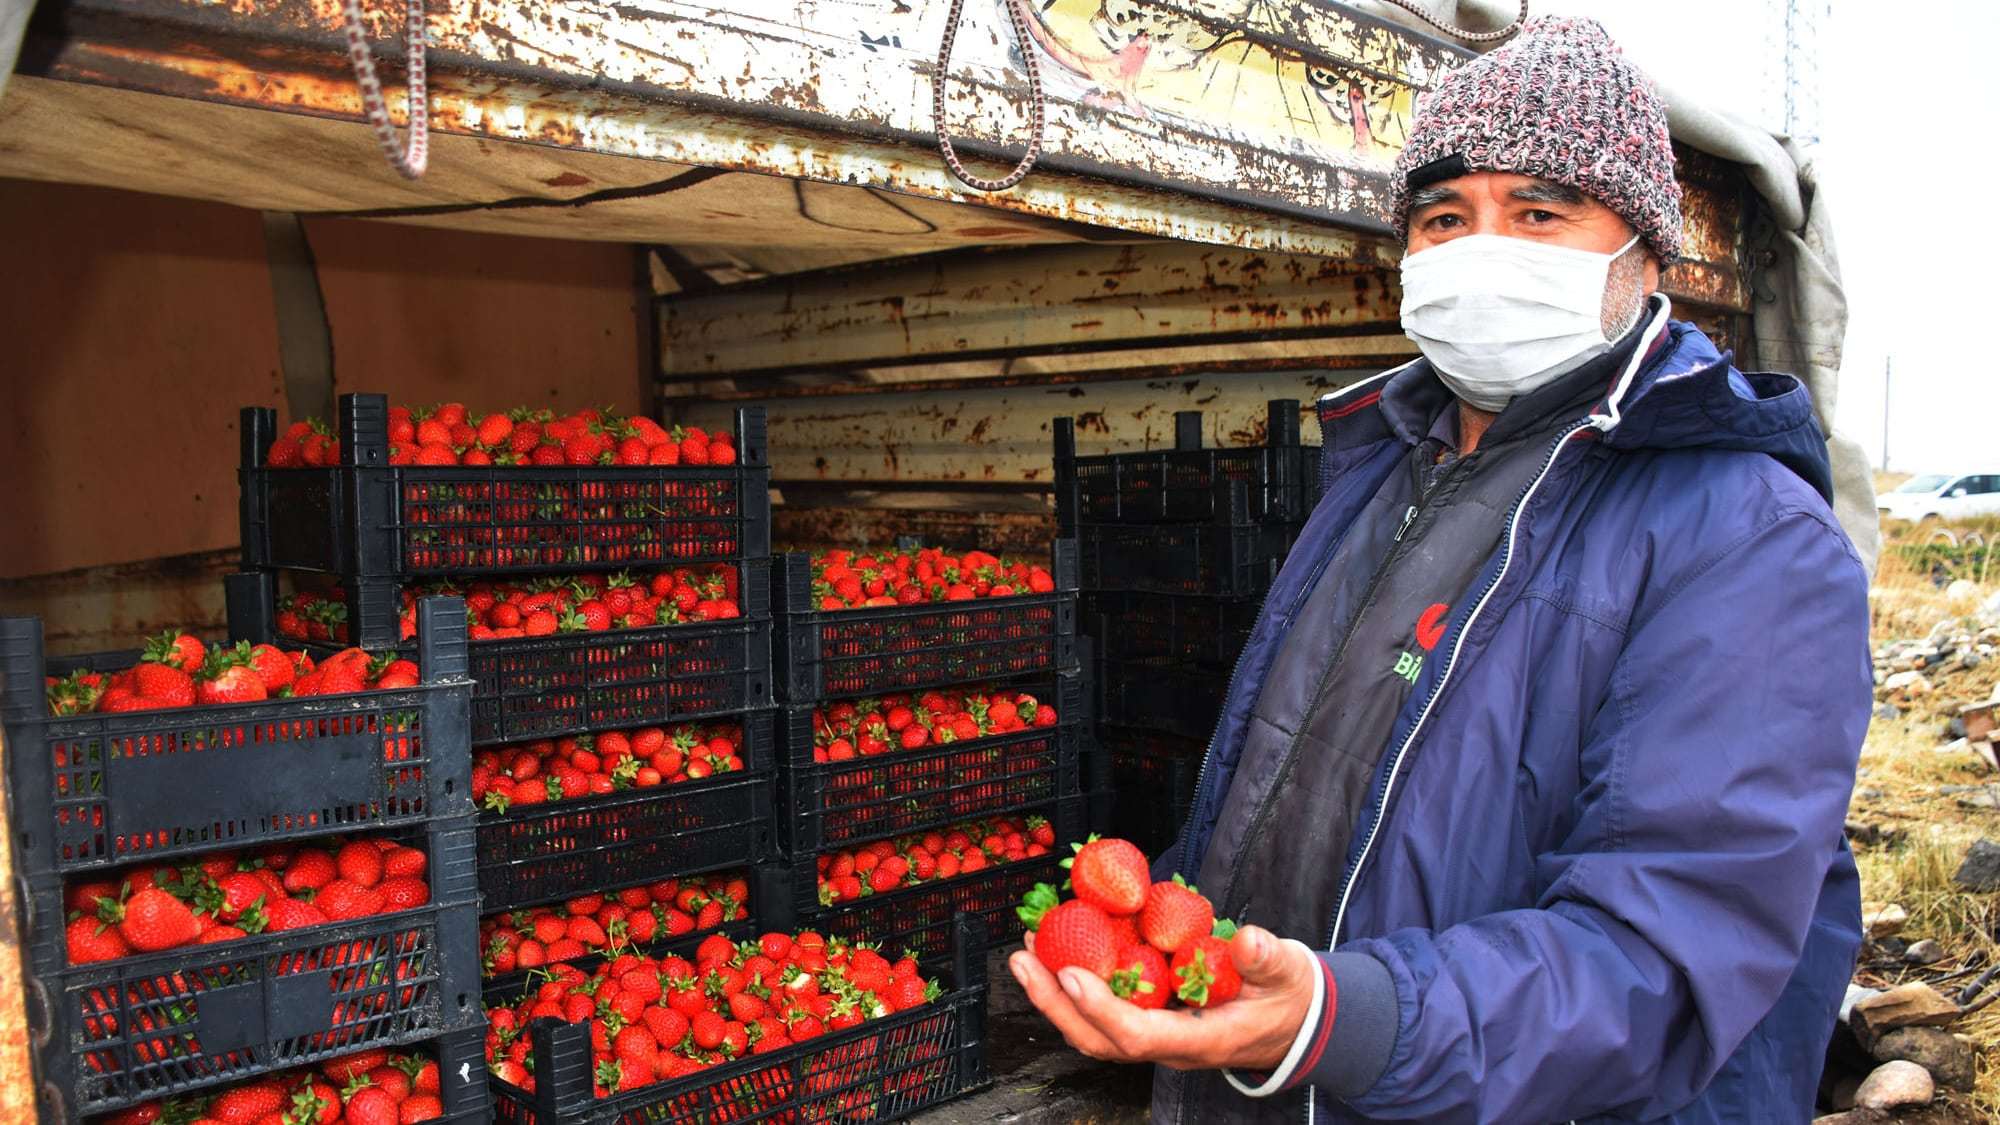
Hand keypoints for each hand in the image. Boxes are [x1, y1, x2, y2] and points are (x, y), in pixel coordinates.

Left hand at [1008, 925, 1316, 1070]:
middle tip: (1023, 960)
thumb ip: (1269, 959)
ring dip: (1054, 994)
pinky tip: (1057, 950)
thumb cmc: (1288, 996)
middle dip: (1055, 1004)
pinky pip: (1103, 1009)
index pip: (1140, 1035)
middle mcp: (1169, 1044)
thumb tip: (1250, 941)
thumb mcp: (1288, 973)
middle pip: (1100, 1040)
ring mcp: (1155, 1034)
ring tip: (1026, 953)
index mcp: (1202, 1039)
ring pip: (1093, 1029)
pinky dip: (1073, 984)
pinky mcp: (1149, 1017)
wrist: (1292, 1020)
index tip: (1070, 974)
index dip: (1101, 1009)